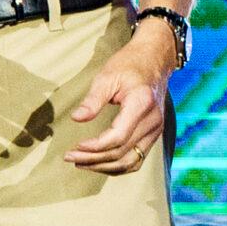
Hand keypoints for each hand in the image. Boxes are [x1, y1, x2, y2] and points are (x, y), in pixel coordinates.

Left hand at [66, 23, 173, 174]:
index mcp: (142, 103)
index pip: (118, 137)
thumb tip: (77, 118)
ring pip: (130, 162)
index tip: (76, 146)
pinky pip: (137, 159)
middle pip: (121, 152)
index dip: (94, 147)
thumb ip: (93, 100)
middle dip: (93, 159)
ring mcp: (156, 129)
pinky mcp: (154, 133)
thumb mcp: (108, 76)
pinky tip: (100, 163)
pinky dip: (117, 166)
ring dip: (104, 167)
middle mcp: (153, 120)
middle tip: (70, 156)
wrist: (154, 58)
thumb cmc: (130, 64)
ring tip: (81, 163)